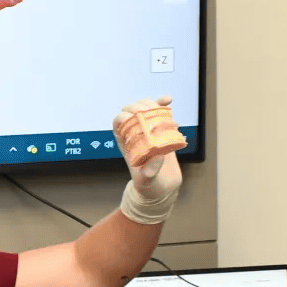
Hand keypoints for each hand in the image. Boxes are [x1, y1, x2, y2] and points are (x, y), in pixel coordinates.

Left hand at [114, 97, 185, 223]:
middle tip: (149, 111)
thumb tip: (157, 155)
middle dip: (139, 107)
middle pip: (131, 111)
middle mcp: (134, 133)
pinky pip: (159, 113)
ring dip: (152, 104)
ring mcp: (147, 129)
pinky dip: (162, 104)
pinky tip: (168, 101)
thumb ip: (149, 171)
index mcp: (125, 142)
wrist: (163, 186)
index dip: (123, 116)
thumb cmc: (149, 185)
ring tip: (161, 109)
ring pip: (145, 108)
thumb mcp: (147, 181)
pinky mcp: (160, 129)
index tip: (133, 117)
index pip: (118, 122)